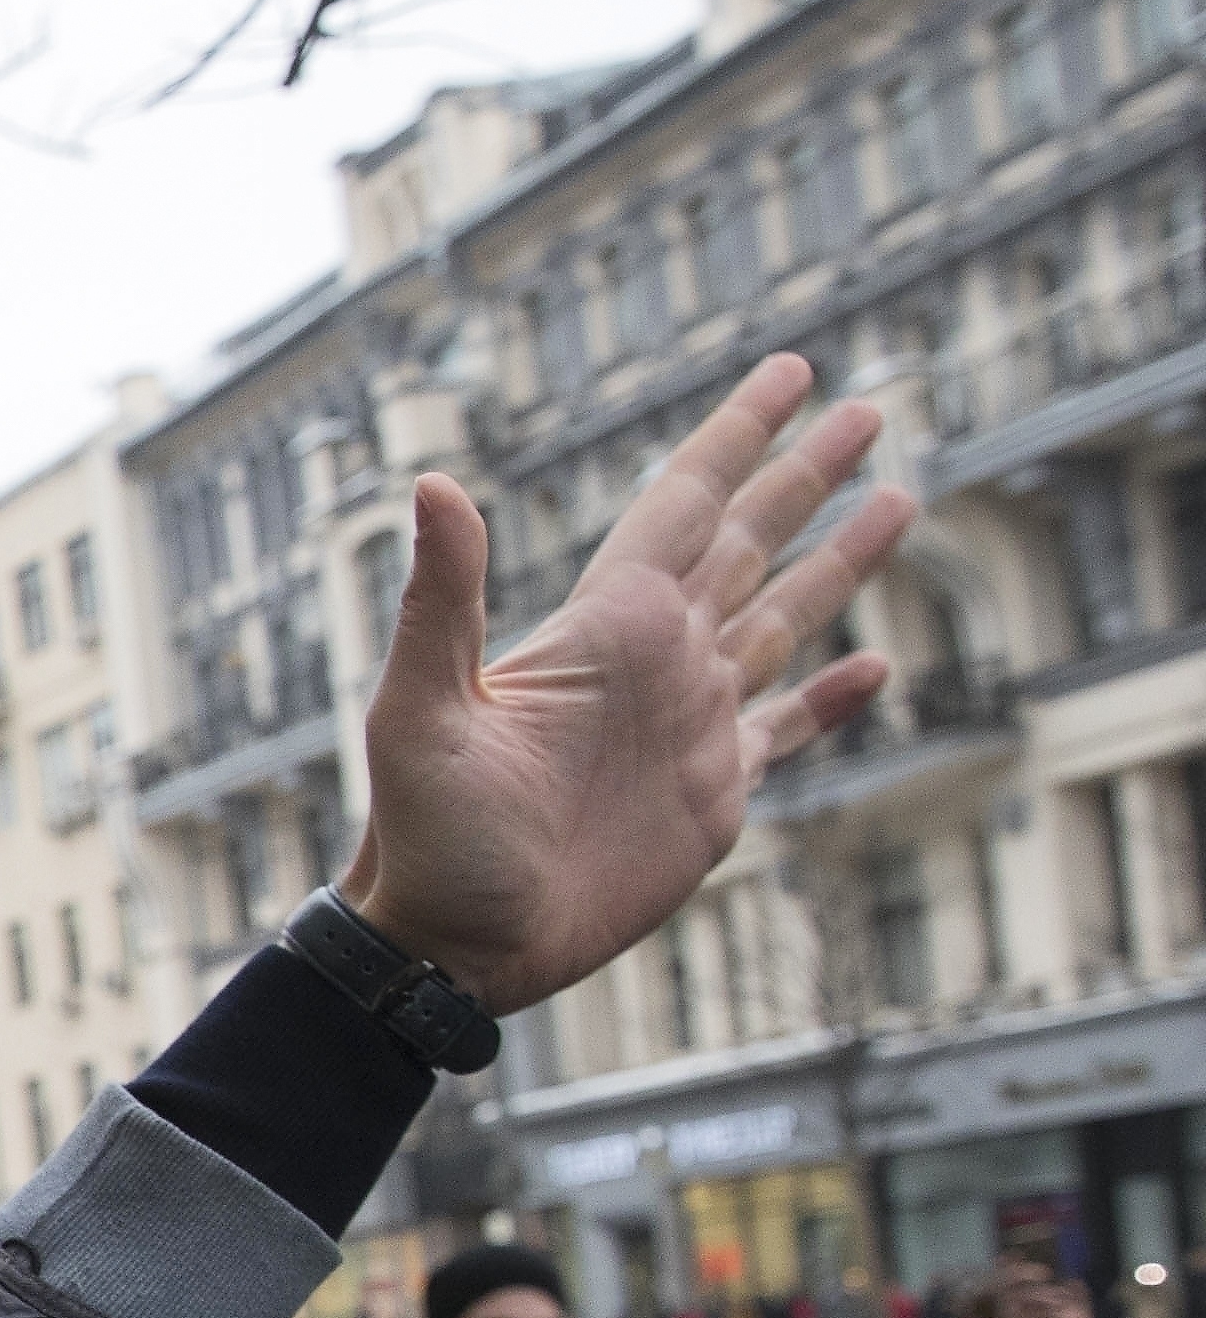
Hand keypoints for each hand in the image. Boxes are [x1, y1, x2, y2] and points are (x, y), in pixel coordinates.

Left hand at [343, 351, 914, 1015]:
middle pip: (749, 541)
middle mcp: (655, 660)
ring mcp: (689, 724)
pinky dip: (833, 699)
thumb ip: (441, 600)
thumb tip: (434, 484)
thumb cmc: (424, 837)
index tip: (790, 372)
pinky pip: (788, 730)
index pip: (686, 502)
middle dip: (806, 476)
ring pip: (783, 618)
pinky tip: (875, 666)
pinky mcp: (712, 792)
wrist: (454, 945)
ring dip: (838, 562)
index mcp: (604, 627)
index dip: (738, 434)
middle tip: (868, 408)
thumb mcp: (420, 710)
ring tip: (897, 499)